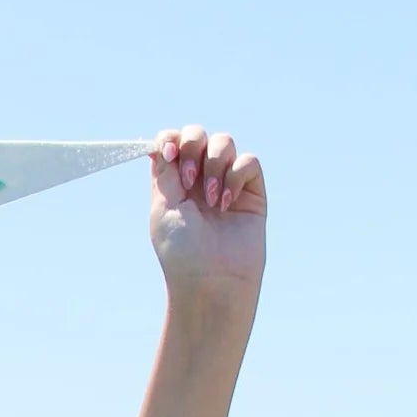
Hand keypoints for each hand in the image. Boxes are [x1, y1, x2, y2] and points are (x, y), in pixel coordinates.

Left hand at [148, 125, 264, 307]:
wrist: (212, 281)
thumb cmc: (183, 252)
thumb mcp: (165, 208)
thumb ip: (165, 172)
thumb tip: (165, 142)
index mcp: (173, 184)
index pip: (172, 142)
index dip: (171, 139)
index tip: (168, 154)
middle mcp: (199, 180)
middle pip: (197, 135)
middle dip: (192, 146)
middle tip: (187, 180)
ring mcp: (226, 183)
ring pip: (224, 142)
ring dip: (214, 165)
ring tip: (211, 200)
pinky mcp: (251, 192)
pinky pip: (248, 161)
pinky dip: (236, 176)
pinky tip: (226, 205)